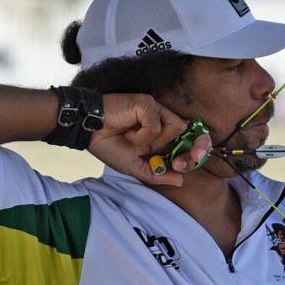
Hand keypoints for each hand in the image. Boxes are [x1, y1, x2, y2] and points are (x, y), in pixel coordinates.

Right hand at [87, 94, 210, 185]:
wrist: (88, 133)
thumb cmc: (109, 146)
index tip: (184, 166)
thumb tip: (180, 181)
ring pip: (176, 128)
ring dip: (156, 141)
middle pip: (191, 132)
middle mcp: (163, 121)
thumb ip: (157, 174)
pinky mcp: (148, 103)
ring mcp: (156, 110)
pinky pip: (158, 125)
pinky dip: (144, 135)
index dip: (196, 151)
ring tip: (134, 141)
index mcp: (162, 137)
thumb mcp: (135, 167)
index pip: (189, 140)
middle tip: (178, 163)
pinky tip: (129, 134)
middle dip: (192, 149)